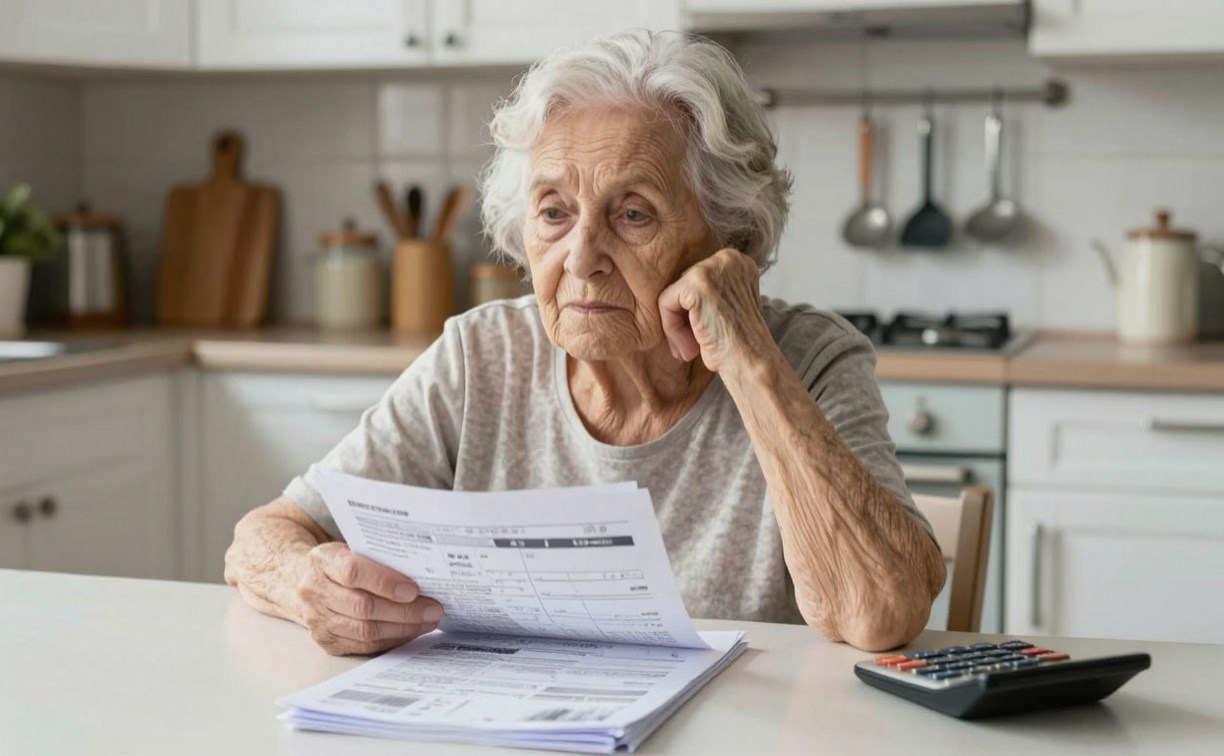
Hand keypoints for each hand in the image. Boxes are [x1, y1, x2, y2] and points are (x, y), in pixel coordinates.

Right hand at [294, 542, 443, 655]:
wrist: (304, 581)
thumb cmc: (341, 562)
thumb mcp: (354, 548)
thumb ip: (380, 557)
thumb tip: (424, 573)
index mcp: (322, 560)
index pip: (353, 572)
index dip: (385, 582)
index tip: (414, 590)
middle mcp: (314, 590)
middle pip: (363, 607)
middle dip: (404, 611)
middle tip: (433, 610)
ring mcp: (317, 619)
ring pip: (365, 631)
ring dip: (402, 628)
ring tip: (427, 622)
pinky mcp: (326, 641)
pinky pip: (363, 646)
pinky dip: (391, 639)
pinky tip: (410, 631)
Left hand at [658, 248, 772, 373]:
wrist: (751, 363)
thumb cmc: (739, 343)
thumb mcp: (728, 305)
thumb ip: (709, 292)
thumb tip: (676, 291)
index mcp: (738, 261)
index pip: (696, 279)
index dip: (693, 311)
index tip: (704, 333)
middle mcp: (728, 258)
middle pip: (682, 285)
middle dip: (684, 318)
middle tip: (695, 344)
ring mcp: (713, 269)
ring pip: (672, 295)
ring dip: (676, 327)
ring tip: (691, 349)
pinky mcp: (697, 284)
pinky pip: (666, 303)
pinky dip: (672, 329)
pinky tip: (690, 347)